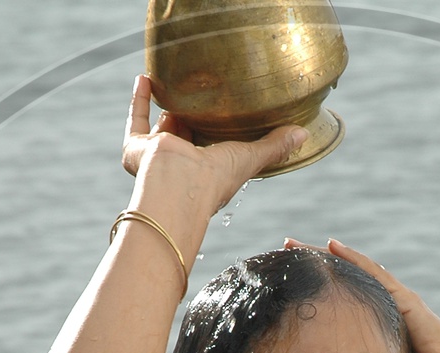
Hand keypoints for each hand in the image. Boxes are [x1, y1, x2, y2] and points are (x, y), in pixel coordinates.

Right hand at [122, 76, 305, 214]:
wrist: (177, 185)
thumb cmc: (213, 181)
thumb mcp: (249, 159)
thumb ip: (274, 146)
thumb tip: (303, 134)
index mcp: (206, 175)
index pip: (213, 153)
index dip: (219, 137)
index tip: (226, 120)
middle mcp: (180, 169)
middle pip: (187, 141)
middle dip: (192, 123)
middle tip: (202, 102)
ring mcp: (156, 160)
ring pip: (160, 131)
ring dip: (168, 110)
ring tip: (177, 88)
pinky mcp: (137, 150)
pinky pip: (136, 122)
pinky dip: (140, 100)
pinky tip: (147, 78)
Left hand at [286, 238, 439, 352]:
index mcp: (374, 324)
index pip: (339, 300)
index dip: (314, 289)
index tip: (285, 278)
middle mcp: (384, 306)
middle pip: (343, 278)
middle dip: (312, 262)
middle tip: (284, 247)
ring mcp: (396, 300)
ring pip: (355, 270)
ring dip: (325, 254)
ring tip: (296, 243)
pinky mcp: (406, 301)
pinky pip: (375, 275)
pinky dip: (354, 259)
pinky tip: (334, 247)